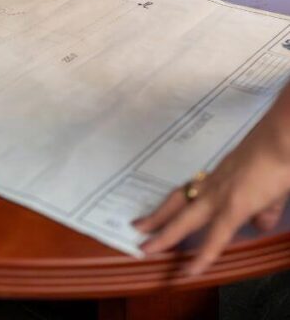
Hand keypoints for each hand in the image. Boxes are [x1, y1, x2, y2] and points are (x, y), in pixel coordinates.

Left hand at [134, 90, 289, 275]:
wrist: (281, 141)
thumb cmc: (276, 156)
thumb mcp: (267, 186)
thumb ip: (262, 208)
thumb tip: (259, 225)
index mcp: (219, 177)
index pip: (190, 192)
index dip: (174, 205)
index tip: (160, 215)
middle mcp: (213, 184)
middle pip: (177, 201)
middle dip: (156, 218)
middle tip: (136, 229)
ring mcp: (220, 194)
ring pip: (184, 218)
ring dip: (165, 235)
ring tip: (146, 249)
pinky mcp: (234, 206)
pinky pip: (214, 236)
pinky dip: (202, 256)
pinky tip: (191, 271)